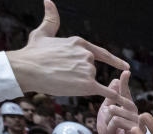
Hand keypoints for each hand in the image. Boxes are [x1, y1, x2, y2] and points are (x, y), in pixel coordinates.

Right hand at [5, 0, 129, 102]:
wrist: (26, 68)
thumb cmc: (32, 52)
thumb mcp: (43, 33)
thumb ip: (51, 19)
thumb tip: (48, 1)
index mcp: (79, 42)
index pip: (101, 53)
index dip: (114, 61)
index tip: (126, 66)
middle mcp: (86, 54)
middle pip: (91, 69)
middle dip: (79, 74)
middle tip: (60, 74)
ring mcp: (88, 69)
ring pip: (91, 80)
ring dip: (79, 83)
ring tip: (61, 80)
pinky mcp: (87, 85)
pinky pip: (105, 92)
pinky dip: (114, 97)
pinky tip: (122, 103)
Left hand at [97, 70, 140, 133]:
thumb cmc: (108, 133)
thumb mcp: (105, 113)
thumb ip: (110, 98)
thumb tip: (115, 80)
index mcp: (128, 109)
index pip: (126, 94)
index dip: (125, 83)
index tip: (125, 71)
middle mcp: (136, 114)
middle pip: (123, 102)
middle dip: (111, 109)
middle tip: (107, 117)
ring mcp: (139, 124)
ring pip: (118, 113)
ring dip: (109, 123)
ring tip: (110, 131)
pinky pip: (120, 122)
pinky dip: (111, 129)